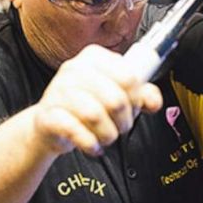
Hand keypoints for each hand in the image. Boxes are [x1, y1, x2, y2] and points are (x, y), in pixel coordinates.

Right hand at [31, 45, 162, 156]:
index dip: (136, 100)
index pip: (129, 77)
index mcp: (94, 57)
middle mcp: (74, 69)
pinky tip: (92, 144)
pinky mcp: (47, 115)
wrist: (50, 125)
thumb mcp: (116, 94)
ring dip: (108, 134)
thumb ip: (141, 95)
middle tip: (120, 126)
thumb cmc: (85, 106)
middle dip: (124, 121)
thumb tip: (154, 101)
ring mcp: (58, 91)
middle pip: (116, 99)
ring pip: (96, 115)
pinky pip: (76, 131)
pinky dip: (90, 144)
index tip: (133, 108)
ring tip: (106, 136)